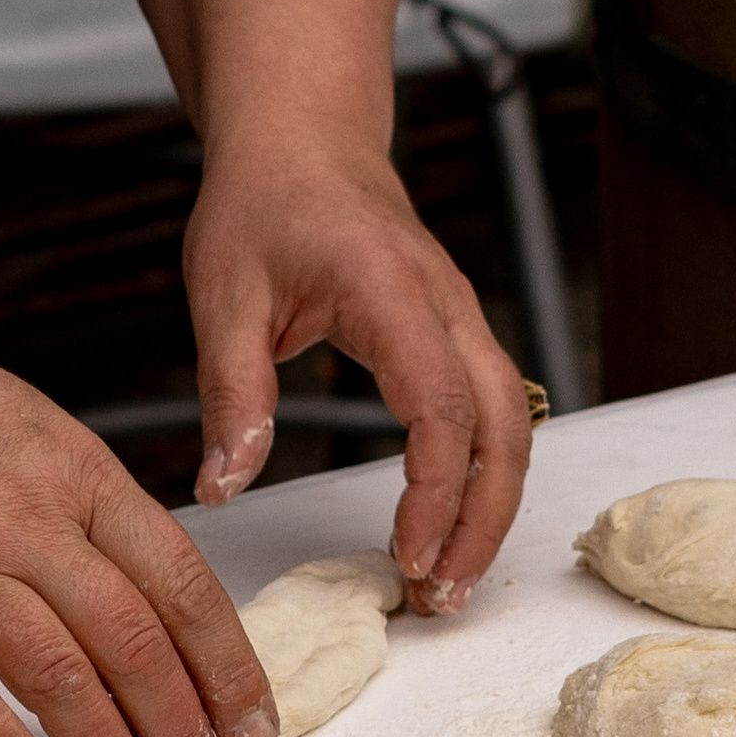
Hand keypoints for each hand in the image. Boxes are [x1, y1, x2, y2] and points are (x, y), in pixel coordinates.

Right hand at [0, 288, 279, 736]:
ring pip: (54, 673)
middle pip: (131, 641)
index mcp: (77, 471)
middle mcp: (24, 515)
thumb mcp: (34, 427)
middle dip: (179, 731)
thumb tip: (155, 606)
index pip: (181, 582)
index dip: (227, 668)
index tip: (252, 730)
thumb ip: (90, 513)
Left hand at [179, 125, 533, 608]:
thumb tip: (221, 486)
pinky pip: (494, 406)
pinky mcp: (455, 329)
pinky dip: (482, 472)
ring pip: (514, 421)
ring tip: (446, 581)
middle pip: (506, 425)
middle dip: (484, 520)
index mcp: (390, 290)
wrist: (301, 138)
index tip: (410, 556)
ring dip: (491, 504)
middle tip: (442, 599)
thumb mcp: (223, 293)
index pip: (442, 404)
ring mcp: (460, 314)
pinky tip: (446, 522)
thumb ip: (231, 393)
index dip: (436, 491)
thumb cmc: (260, 204)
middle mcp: (446, 303)